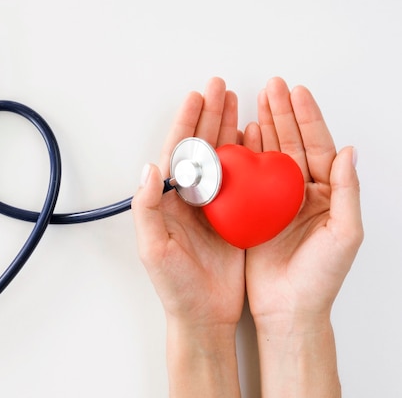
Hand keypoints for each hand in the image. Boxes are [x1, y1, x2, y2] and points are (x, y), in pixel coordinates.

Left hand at [132, 78, 244, 396]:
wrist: (203, 315)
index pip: (178, 153)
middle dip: (210, 116)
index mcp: (168, 201)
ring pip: (222, 157)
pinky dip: (248, 157)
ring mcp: (213, 205)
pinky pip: (242, 180)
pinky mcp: (234, 217)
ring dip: (229, 129)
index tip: (196, 97)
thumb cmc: (174, 286)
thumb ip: (147, 208)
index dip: (187, 124)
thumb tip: (149, 168)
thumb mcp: (153, 249)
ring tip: (238, 101)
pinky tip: (254, 139)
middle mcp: (190, 198)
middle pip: (202, 147)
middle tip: (220, 87)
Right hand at [243, 77, 362, 396]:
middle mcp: (301, 192)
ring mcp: (276, 200)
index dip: (307, 118)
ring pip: (269, 154)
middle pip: (292, 142)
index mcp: (327, 194)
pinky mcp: (254, 211)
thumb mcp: (344, 234)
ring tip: (255, 99)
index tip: (297, 92)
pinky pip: (249, 175)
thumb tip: (350, 152)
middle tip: (272, 85)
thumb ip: (347, 191)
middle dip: (282, 112)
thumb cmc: (321, 277)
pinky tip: (242, 134)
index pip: (318, 146)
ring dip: (264, 125)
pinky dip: (246, 153)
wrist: (289, 308)